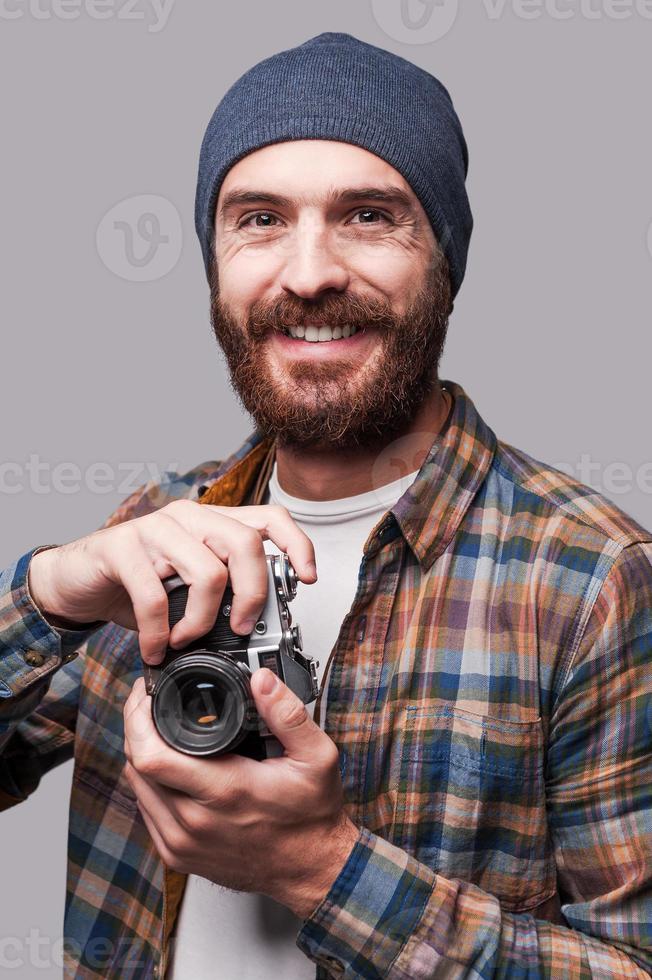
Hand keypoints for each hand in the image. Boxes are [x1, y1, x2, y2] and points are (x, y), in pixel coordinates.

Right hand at [27, 501, 316, 662]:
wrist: (76, 580)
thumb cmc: (137, 584)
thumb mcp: (188, 589)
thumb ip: (223, 595)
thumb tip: (262, 625)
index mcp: (212, 523)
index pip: (270, 518)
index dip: (297, 545)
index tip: (307, 579)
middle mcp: (189, 517)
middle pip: (246, 543)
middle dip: (253, 594)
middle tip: (242, 627)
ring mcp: (155, 528)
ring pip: (208, 571)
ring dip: (202, 620)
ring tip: (185, 641)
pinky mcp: (121, 546)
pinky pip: (154, 595)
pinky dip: (158, 633)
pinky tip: (155, 648)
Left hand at [123, 669, 358, 918]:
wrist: (310, 869)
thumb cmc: (311, 816)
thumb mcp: (316, 757)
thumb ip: (288, 714)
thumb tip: (262, 680)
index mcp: (224, 791)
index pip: (152, 756)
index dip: (138, 718)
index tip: (146, 693)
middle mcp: (195, 822)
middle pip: (136, 767)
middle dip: (136, 727)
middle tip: (149, 703)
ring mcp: (182, 843)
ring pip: (137, 788)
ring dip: (140, 754)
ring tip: (156, 728)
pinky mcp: (178, 856)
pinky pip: (147, 811)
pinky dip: (149, 783)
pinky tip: (167, 766)